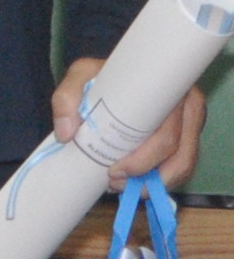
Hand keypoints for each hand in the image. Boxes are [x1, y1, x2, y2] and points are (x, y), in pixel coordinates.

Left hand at [54, 54, 206, 190]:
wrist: (121, 73)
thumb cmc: (105, 74)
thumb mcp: (81, 76)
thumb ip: (66, 98)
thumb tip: (66, 134)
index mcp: (170, 92)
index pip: (167, 134)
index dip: (145, 160)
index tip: (116, 171)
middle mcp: (188, 108)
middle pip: (179, 154)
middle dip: (146, 176)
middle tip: (113, 182)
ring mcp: (191, 123)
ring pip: (184, 164)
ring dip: (155, 183)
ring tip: (122, 186)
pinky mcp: (188, 136)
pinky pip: (183, 165)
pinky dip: (161, 180)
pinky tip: (136, 182)